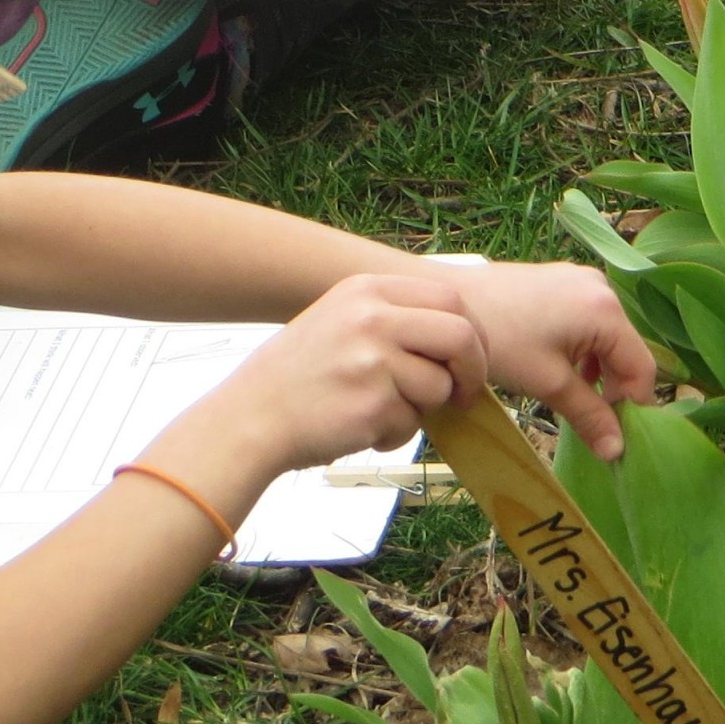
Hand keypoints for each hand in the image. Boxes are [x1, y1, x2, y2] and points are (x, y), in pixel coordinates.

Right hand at [207, 272, 487, 477]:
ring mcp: (373, 360)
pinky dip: (394, 434)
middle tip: (464, 395)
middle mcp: (372, 317)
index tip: (469, 360)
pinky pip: (411, 423)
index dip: (471, 333)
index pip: (449, 297)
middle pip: (461, 334)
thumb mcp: (342, 320)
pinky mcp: (373, 403)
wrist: (252, 417)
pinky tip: (357, 427)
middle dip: (473, 369)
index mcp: (366, 289)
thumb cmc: (300, 375)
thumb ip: (394, 318)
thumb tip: (462, 337)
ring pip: (439, 386)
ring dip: (420, 409)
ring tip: (378, 412)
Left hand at [449, 262, 656, 457]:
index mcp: (606, 309)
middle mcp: (601, 288)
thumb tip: (617, 452)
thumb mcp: (549, 383)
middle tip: (594, 425)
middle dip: (614, 389)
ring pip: (606, 338)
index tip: (615, 437)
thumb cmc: (501, 341)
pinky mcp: (560, 282)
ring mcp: (580, 281)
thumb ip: (589, 416)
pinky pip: (587, 322)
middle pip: (626, 351)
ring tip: (575, 400)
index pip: (642, 368)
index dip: (633, 407)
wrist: (449, 302)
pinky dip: (582, 351)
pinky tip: (562, 371)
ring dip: (598, 372)